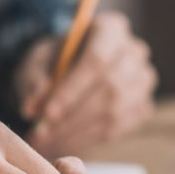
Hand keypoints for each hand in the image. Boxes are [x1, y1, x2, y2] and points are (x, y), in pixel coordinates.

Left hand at [16, 12, 157, 158]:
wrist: (69, 71)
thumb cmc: (53, 61)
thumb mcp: (35, 63)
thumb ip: (32, 82)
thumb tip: (32, 108)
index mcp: (111, 29)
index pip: (97, 60)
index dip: (72, 90)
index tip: (47, 113)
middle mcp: (134, 53)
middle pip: (109, 89)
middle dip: (72, 118)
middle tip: (41, 136)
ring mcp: (143, 82)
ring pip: (114, 113)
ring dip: (77, 133)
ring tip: (45, 144)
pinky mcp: (142, 108)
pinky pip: (117, 129)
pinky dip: (86, 140)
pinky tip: (62, 144)